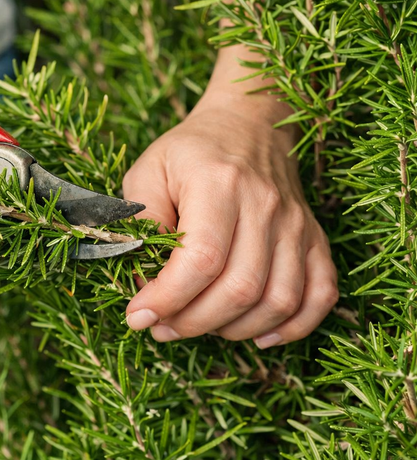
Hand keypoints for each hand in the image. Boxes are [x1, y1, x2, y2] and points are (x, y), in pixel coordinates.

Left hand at [122, 101, 337, 348]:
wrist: (249, 124)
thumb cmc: (189, 153)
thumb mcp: (148, 173)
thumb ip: (140, 224)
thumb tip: (141, 281)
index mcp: (219, 184)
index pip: (201, 259)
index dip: (168, 298)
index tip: (138, 315)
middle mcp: (265, 206)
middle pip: (239, 288)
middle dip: (193, 322)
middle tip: (161, 327)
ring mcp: (296, 224)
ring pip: (278, 300)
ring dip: (234, 329)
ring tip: (197, 326)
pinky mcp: (314, 238)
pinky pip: (319, 294)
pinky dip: (293, 326)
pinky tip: (258, 335)